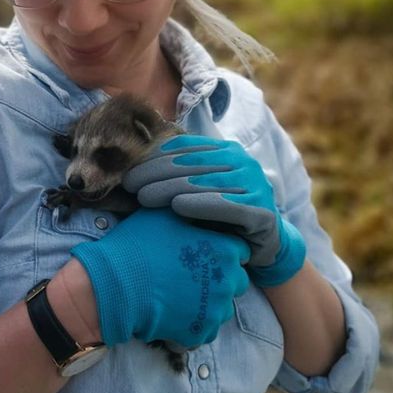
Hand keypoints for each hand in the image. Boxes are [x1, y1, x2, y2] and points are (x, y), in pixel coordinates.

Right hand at [69, 208, 250, 346]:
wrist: (114, 285)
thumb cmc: (137, 244)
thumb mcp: (165, 214)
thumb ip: (190, 212)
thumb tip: (196, 205)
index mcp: (226, 248)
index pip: (240, 251)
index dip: (222, 251)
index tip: (206, 253)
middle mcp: (228, 278)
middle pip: (237, 280)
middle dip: (221, 279)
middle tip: (193, 277)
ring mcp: (217, 307)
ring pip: (224, 307)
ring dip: (209, 304)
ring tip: (182, 299)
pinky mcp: (202, 330)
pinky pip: (207, 330)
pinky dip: (195, 327)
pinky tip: (176, 318)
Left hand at [123, 135, 306, 286]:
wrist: (264, 245)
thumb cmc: (222, 217)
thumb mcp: (199, 190)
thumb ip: (178, 175)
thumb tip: (132, 167)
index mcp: (227, 151)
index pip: (186, 147)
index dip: (155, 156)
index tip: (128, 170)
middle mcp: (244, 163)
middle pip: (193, 163)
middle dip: (157, 173)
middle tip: (130, 186)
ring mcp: (256, 186)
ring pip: (207, 182)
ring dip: (172, 188)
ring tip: (144, 198)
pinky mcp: (264, 212)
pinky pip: (229, 206)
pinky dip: (202, 204)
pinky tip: (178, 206)